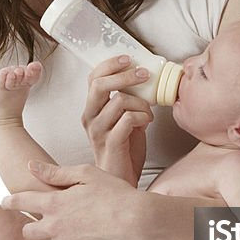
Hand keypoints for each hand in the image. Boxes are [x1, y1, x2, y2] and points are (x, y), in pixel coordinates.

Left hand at [1, 160, 141, 239]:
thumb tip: (31, 166)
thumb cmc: (114, 193)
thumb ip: (55, 172)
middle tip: (36, 226)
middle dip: (30, 228)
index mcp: (54, 202)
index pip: (22, 201)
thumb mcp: (85, 174)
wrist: (135, 219)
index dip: (10, 201)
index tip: (5, 202)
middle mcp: (54, 226)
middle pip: (28, 231)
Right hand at [81, 55, 153, 185]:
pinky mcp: (111, 143)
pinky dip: (142, 117)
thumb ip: (128, 100)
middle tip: (144, 74)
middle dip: (125, 75)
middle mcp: (90, 118)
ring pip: (119, 101)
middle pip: (100, 85)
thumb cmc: (125, 149)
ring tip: (148, 113)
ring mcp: (98, 131)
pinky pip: (127, 119)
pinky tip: (146, 123)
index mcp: (92, 109)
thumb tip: (145, 78)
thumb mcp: (124, 119)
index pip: (93, 78)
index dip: (110, 64)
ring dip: (141, 103)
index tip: (129, 59)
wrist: (121, 181)